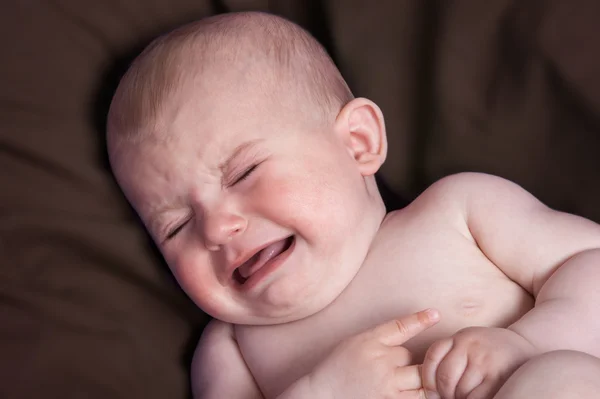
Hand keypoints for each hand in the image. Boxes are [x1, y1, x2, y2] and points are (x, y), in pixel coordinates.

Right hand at [308, 309, 439, 398]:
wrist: (322, 395)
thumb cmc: (337, 368)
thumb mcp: (355, 343)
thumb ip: (380, 339)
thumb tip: (410, 334)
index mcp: (369, 343)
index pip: (400, 327)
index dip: (420, 320)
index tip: (435, 314)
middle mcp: (380, 363)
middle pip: (412, 357)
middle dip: (408, 363)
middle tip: (397, 370)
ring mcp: (387, 386)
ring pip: (420, 378)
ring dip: (417, 381)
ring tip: (405, 383)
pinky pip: (417, 398)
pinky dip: (417, 395)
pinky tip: (405, 392)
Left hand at [421, 327, 536, 398]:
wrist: (528, 347)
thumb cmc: (492, 351)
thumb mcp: (470, 344)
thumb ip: (452, 356)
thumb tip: (432, 387)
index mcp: (460, 337)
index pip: (433, 357)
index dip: (428, 379)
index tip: (431, 392)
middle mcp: (469, 344)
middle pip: (444, 376)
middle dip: (444, 394)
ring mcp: (484, 359)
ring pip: (460, 389)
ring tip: (464, 398)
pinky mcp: (498, 375)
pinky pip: (476, 397)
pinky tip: (478, 398)